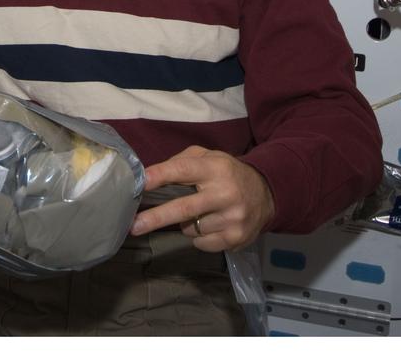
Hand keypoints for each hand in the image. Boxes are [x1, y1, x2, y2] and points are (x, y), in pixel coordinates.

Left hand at [129, 146, 274, 251]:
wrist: (267, 194)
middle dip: (156, 217)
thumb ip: (181, 162)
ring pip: (190, 228)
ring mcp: (232, 218)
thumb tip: (151, 177)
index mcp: (216, 168)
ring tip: (200, 212)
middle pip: (184, 208)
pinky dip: (199, 236)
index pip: (183, 170)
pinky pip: (201, 243)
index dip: (160, 176)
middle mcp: (225, 193)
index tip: (140, 183)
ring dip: (185, 223)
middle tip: (133, 226)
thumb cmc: (227, 173)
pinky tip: (211, 224)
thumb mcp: (209, 157)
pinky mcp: (236, 238)